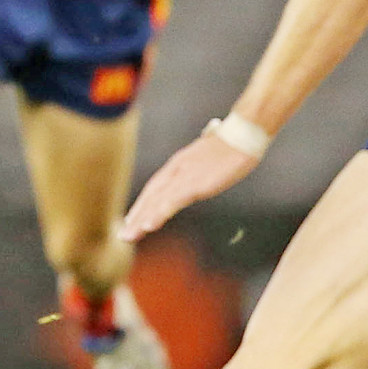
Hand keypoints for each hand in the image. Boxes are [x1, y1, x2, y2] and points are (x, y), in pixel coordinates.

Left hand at [120, 131, 258, 240]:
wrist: (244, 132)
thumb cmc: (232, 143)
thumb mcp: (210, 156)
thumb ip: (199, 166)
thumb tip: (199, 174)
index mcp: (180, 162)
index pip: (155, 186)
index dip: (143, 203)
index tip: (133, 219)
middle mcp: (177, 169)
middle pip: (152, 195)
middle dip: (137, 215)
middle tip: (124, 235)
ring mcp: (186, 176)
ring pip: (157, 201)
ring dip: (142, 219)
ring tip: (129, 235)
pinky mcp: (196, 184)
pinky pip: (173, 201)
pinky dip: (159, 213)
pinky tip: (149, 226)